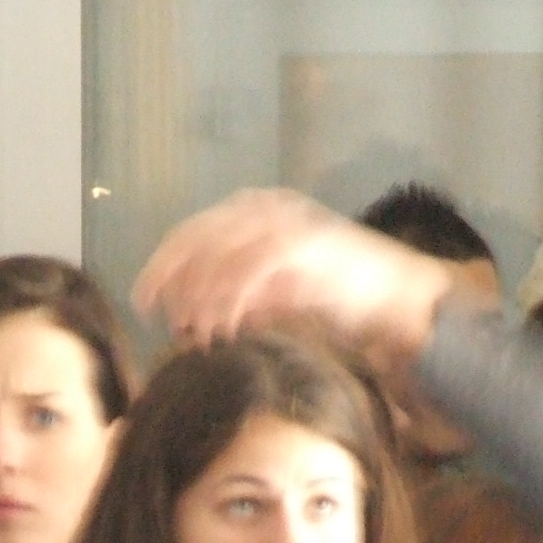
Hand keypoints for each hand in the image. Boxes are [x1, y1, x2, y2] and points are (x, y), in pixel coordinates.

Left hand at [134, 188, 458, 360]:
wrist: (398, 296)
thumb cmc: (335, 300)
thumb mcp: (271, 293)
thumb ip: (233, 296)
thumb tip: (187, 317)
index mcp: (255, 209)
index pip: (190, 232)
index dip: (160, 268)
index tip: (144, 304)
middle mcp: (266, 208)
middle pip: (194, 239)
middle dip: (171, 283)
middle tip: (164, 322)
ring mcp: (286, 223)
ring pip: (217, 256)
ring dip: (201, 299)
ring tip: (201, 334)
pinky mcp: (303, 245)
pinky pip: (247, 271)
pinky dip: (229, 303)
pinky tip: (225, 329)